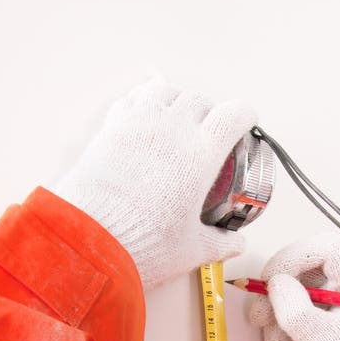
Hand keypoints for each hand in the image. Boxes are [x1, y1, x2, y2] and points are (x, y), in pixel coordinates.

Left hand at [53, 79, 256, 289]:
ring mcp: (139, 123)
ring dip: (177, 99)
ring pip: (165, 91)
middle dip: (211, 110)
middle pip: (199, 99)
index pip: (231, 115)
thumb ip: (219, 243)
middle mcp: (172, 129)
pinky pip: (133, 99)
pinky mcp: (111, 127)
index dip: (244, 114)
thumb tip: (237, 244)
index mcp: (200, 154)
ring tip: (178, 116)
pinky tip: (145, 119)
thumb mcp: (192, 248)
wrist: (93, 239)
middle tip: (212, 127)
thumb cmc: (145, 243)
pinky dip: (144, 102)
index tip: (246, 121)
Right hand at [249, 232, 339, 340]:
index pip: (326, 247)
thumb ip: (293, 307)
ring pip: (299, 288)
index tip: (272, 279)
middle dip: (278, 292)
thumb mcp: (316, 340)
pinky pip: (302, 306)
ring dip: (278, 313)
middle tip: (260, 315)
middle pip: (306, 267)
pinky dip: (288, 325)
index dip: (293, 257)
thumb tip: (275, 283)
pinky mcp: (331, 315)